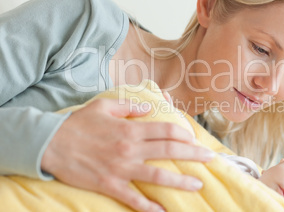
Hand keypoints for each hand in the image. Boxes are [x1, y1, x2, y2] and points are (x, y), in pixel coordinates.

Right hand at [42, 98, 213, 211]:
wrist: (50, 143)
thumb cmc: (78, 123)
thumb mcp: (104, 106)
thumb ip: (129, 106)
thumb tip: (148, 109)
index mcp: (131, 129)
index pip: (166, 130)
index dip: (184, 134)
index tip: (194, 138)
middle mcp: (130, 149)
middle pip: (169, 151)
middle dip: (193, 155)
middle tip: (210, 159)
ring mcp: (121, 169)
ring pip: (158, 176)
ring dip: (180, 182)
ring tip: (198, 185)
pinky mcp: (110, 185)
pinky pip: (133, 198)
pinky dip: (149, 206)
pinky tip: (162, 211)